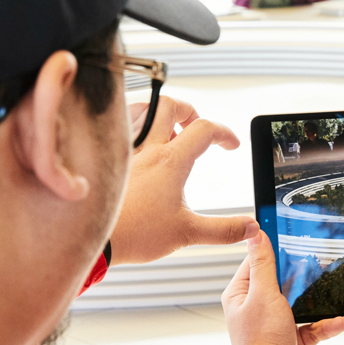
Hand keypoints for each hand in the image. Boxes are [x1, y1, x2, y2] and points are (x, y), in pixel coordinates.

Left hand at [110, 97, 258, 264]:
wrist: (93, 238)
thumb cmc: (135, 234)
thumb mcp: (188, 233)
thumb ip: (223, 230)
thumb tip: (250, 227)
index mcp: (171, 162)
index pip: (204, 129)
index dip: (224, 133)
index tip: (230, 145)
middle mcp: (147, 149)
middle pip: (171, 106)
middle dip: (190, 111)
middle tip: (197, 128)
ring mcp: (125, 152)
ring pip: (142, 110)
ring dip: (159, 114)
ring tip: (168, 130)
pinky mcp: (108, 161)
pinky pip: (120, 128)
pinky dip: (135, 126)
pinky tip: (138, 142)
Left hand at [222, 232, 343, 344]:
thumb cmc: (261, 340)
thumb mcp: (264, 294)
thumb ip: (263, 264)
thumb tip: (255, 234)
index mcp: (241, 294)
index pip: (255, 262)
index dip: (272, 249)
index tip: (290, 236)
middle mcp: (255, 307)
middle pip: (279, 280)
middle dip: (299, 274)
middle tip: (316, 259)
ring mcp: (273, 323)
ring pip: (298, 302)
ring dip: (315, 301)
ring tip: (332, 290)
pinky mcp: (290, 338)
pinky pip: (311, 326)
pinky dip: (325, 324)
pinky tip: (339, 321)